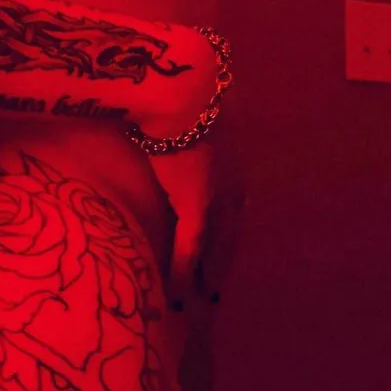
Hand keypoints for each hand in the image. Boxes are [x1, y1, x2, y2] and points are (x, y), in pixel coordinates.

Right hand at [138, 113, 214, 306]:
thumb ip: (177, 133)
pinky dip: (183, 274)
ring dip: (207, 276)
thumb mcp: (184, 119)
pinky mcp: (196, 205)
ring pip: (216, 248)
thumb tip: (158, 135)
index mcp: (230, 163)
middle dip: (222, 262)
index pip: (232, 209)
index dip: (226, 233)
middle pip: (230, 234)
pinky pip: (191, 248)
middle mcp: (231, 185)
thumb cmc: (178, 96)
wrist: (181, 89)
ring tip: (199, 301)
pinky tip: (177, 296)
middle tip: (214, 291)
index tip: (221, 253)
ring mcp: (216, 197)